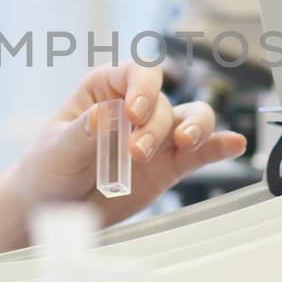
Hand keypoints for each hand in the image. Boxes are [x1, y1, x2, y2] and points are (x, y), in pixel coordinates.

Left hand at [15, 60, 245, 226]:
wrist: (51, 209)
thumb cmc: (48, 167)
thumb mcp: (58, 148)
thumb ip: (84, 132)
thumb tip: (106, 115)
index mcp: (105, 88)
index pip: (136, 72)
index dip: (143, 87)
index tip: (134, 112)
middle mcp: (136, 107)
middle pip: (164, 103)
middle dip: (155, 127)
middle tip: (135, 153)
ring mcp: (155, 137)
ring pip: (191, 119)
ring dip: (194, 129)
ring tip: (185, 144)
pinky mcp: (168, 166)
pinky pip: (199, 154)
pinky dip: (218, 147)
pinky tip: (234, 144)